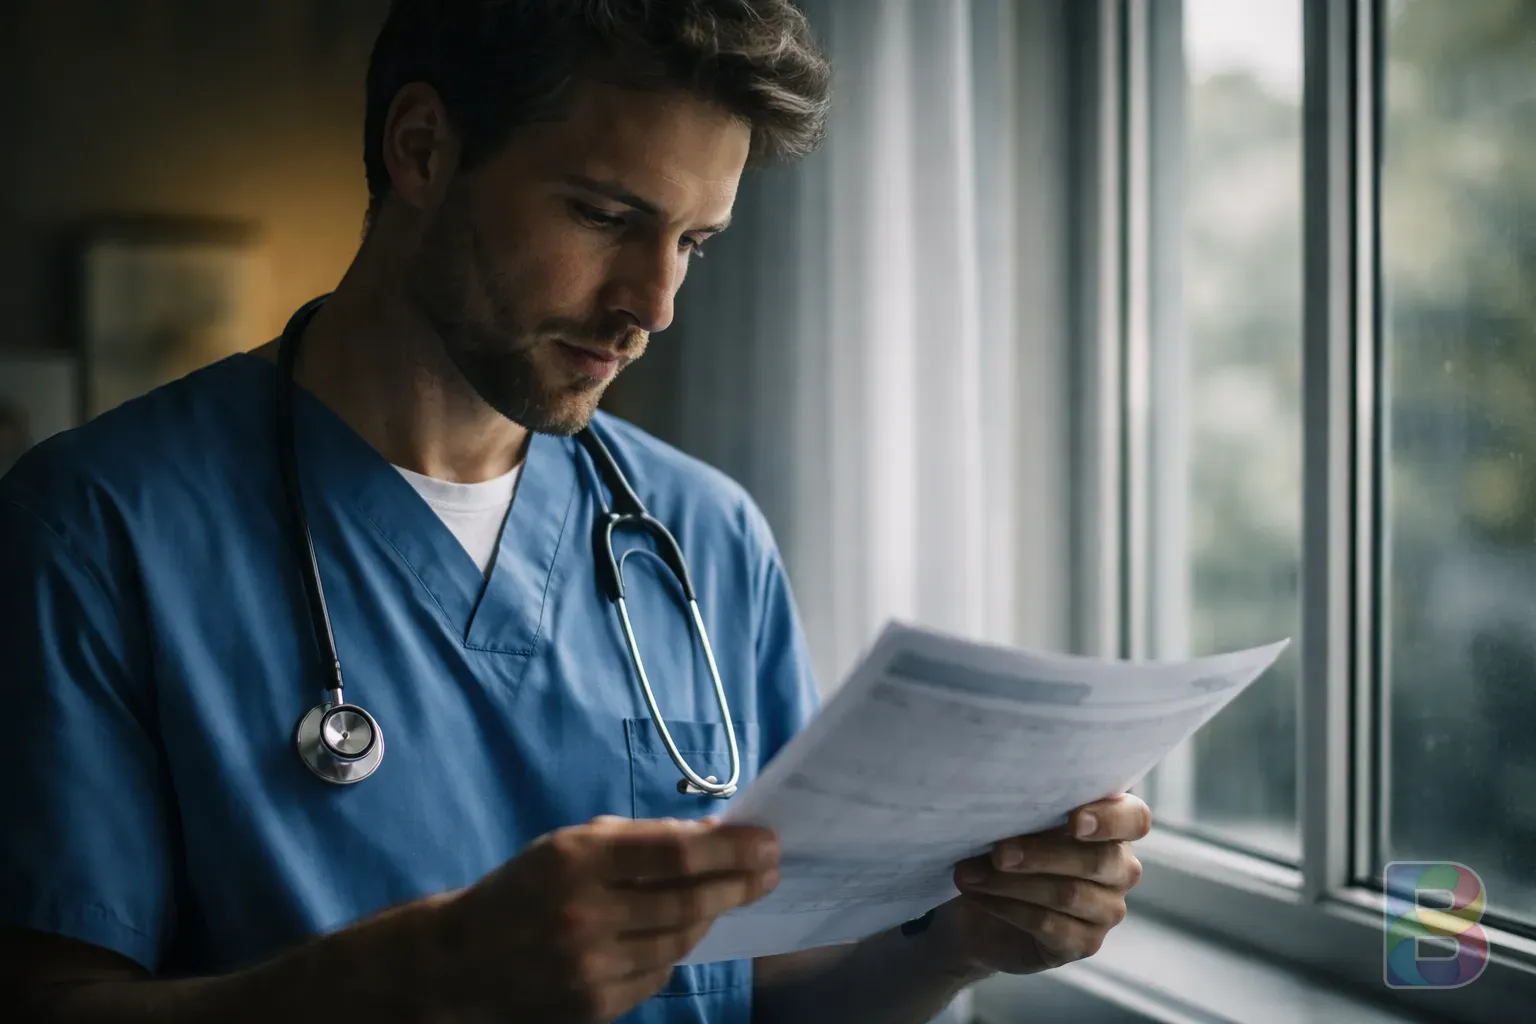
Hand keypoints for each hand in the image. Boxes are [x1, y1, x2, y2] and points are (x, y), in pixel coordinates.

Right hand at [433, 815, 779, 1021]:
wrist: (460, 963)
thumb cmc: (525, 888)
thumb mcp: (570, 845)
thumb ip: (638, 840)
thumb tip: (713, 835)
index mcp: (577, 860)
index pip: (675, 854)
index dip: (730, 848)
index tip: (767, 842)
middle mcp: (586, 915)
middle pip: (689, 901)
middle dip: (740, 884)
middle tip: (771, 871)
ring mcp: (591, 968)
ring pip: (680, 940)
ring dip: (710, 915)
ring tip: (727, 895)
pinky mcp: (595, 1006)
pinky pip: (658, 974)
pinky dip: (674, 949)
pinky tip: (676, 931)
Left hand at [942, 794, 1150, 974]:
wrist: (982, 908)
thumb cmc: (1007, 850)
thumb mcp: (1018, 823)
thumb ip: (1030, 811)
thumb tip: (1010, 802)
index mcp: (1113, 828)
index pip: (1134, 819)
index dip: (1109, 819)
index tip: (1073, 821)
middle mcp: (1120, 869)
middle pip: (1098, 860)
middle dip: (1041, 854)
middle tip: (997, 852)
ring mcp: (1107, 910)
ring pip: (1068, 894)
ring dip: (1011, 883)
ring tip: (969, 874)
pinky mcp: (1084, 943)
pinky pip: (1050, 925)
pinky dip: (1008, 908)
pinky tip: (980, 895)